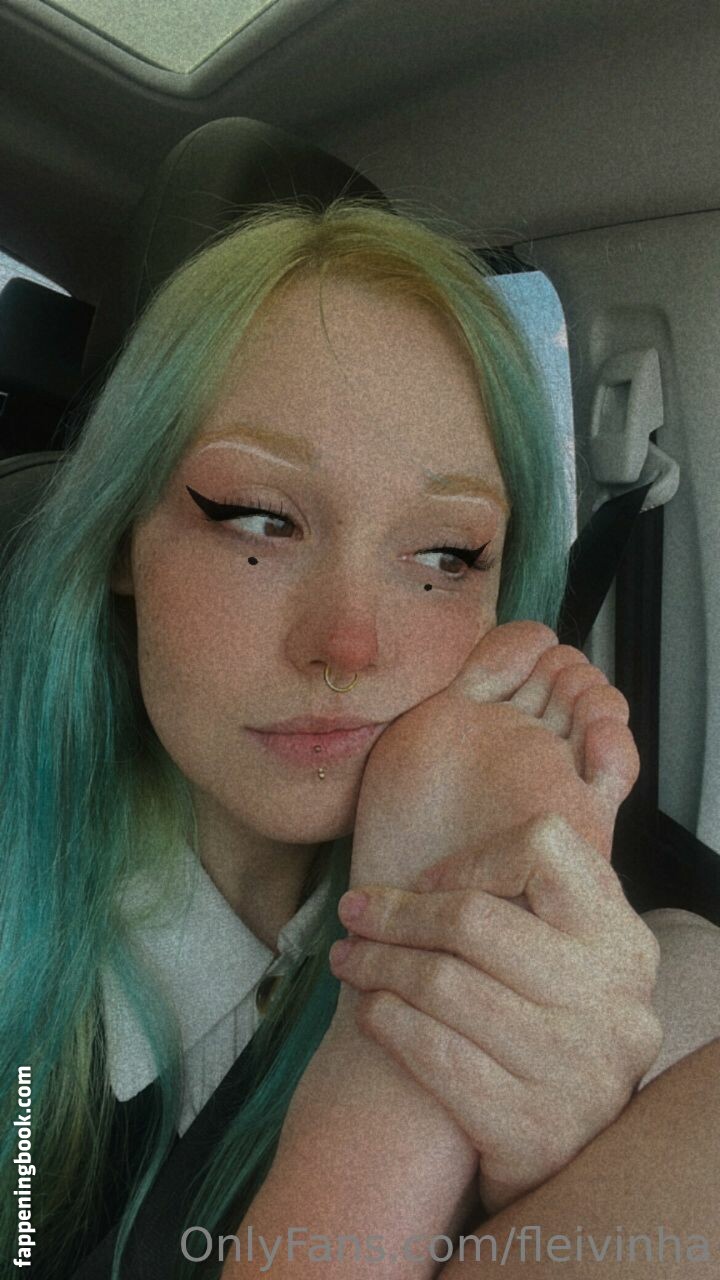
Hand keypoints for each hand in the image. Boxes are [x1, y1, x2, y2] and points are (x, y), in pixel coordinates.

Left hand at [328, 620, 654, 1209]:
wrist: (560, 1144)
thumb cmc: (540, 1018)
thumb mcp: (560, 946)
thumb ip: (529, 888)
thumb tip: (463, 772)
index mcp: (619, 935)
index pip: (544, 849)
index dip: (468, 858)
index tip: (427, 879)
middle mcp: (613, 998)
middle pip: (475, 922)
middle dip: (395, 914)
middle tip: (355, 913)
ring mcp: (580, 1069)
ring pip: (445, 987)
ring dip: (377, 966)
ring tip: (348, 959)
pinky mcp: (535, 1129)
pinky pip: (436, 1055)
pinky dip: (388, 1023)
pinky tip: (372, 1008)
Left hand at [347, 619, 639, 892]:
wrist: (409, 914)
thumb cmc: (396, 832)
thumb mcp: (416, 734)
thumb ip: (463, 683)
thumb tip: (508, 641)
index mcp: (479, 713)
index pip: (526, 654)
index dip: (532, 644)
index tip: (530, 647)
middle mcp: (520, 741)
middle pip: (565, 679)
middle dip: (566, 667)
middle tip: (555, 674)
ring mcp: (552, 776)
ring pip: (595, 712)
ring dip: (592, 693)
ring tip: (575, 695)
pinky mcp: (580, 818)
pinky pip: (615, 768)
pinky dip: (615, 740)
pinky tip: (599, 733)